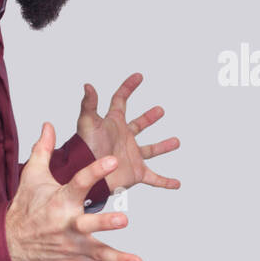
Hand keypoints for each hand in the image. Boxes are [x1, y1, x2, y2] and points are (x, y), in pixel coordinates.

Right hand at [5, 122, 143, 260]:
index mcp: (61, 200)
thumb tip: (49, 124)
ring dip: (118, 258)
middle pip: (88, 223)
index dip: (96, 170)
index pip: (80, 182)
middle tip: (123, 218)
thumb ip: (44, 150)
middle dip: (105, 222)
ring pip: (97, 253)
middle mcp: (68, 224)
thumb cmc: (25, 208)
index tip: (112, 159)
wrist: (8, 244)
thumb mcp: (32, 177)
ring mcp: (72, 246)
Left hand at [75, 73, 180, 194]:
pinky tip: (176, 183)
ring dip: (163, 146)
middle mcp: (123, 138)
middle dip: (149, 118)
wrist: (85, 175)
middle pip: (138, 125)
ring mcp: (131, 155)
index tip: (138, 77)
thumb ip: (89, 104)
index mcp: (113, 123)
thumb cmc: (83, 149)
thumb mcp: (87, 124)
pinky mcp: (136, 172)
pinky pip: (154, 178)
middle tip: (160, 111)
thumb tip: (88, 86)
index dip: (128, 87)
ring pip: (150, 150)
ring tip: (176, 141)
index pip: (120, 100)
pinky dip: (165, 181)